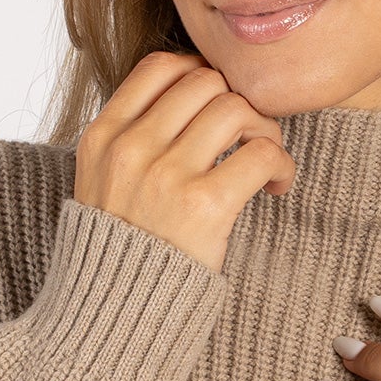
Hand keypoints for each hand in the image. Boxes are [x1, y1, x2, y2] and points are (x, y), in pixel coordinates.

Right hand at [71, 51, 295, 274]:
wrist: (114, 314)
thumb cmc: (120, 250)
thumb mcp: (100, 182)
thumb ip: (132, 139)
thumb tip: (190, 95)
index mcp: (102, 136)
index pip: (160, 66)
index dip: (200, 74)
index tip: (216, 103)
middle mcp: (130, 148)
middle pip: (205, 82)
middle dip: (236, 102)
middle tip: (247, 137)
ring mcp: (165, 175)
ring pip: (235, 108)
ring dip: (263, 130)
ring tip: (262, 159)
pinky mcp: (204, 205)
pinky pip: (261, 153)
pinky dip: (280, 163)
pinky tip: (275, 185)